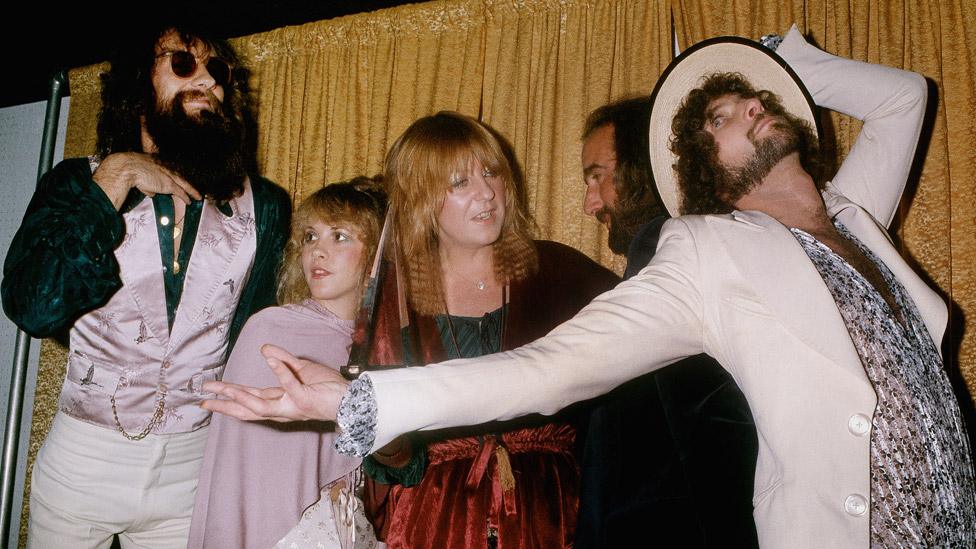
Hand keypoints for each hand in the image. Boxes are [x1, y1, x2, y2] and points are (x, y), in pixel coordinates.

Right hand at [93, 152, 201, 209]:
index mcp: (157, 163)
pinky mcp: (168, 184)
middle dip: (188, 184)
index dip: (176, 177)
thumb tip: (151, 193)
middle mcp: (164, 167)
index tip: (180, 182)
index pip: (170, 171)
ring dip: (191, 191)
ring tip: (197, 196)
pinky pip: (180, 192)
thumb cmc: (128, 171)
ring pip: (184, 184)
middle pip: (180, 176)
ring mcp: (167, 175)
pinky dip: (185, 197)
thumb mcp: (138, 177)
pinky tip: (190, 202)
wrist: (127, 168)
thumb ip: (147, 186)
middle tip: (195, 189)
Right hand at [201, 344, 349, 422]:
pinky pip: (289, 384)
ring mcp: (293, 405)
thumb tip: (263, 348)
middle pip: (248, 408)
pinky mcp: (305, 399)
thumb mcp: (301, 369)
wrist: (351, 399)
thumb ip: (282, 360)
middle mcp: (283, 407)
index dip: (228, 400)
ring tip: (225, 385)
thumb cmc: (327, 387)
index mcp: (280, 401)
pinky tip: (269, 358)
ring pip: (262, 404)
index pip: (249, 401)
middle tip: (205, 399)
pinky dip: (279, 371)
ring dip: (243, 395)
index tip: (207, 397)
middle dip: (226, 404)